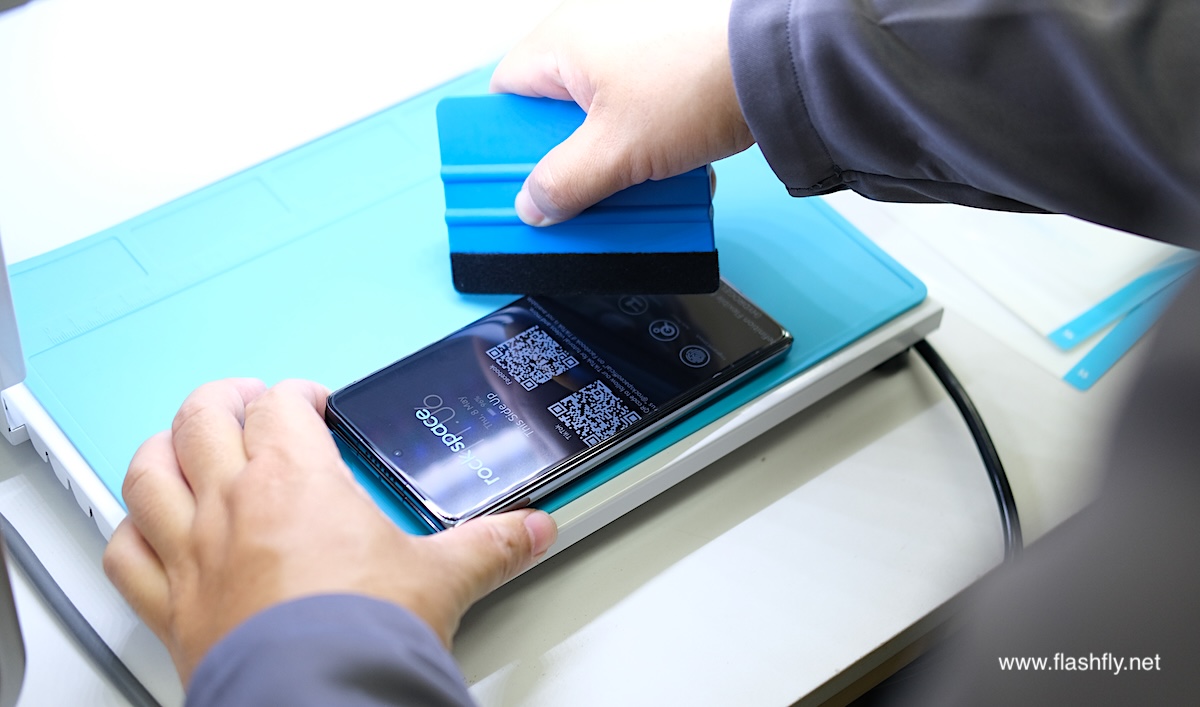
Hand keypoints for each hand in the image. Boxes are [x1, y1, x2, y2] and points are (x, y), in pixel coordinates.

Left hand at [103, 378, 556, 684]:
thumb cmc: (364, 632)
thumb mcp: (442, 578)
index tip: (311, 403)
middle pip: (201, 418)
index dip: (295, 393)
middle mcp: (233, 504)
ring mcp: (192, 553)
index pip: (280, 404)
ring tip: (180, 445)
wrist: (320, 698)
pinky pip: (127, 556)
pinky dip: (131, 534)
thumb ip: (492, 545)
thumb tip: (533, 530)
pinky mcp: (172, 606)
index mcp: (295, 479)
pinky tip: (145, 531)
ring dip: (162, 450)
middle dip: (223, 400)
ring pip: (148, 475)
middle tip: (243, 403)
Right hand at [492, 0, 751, 225]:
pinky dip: (653, 141)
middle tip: (582, 192)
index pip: (506, 95)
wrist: (781, 61)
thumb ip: (564, 183)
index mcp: (561, 40)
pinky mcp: (675, 60)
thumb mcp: (616, 151)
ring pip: (605, 115)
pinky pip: (646, 110)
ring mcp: (637, 43)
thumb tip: (534, 203)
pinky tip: (670, 167)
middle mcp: (593, 31)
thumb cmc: (700, 76)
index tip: (517, 180)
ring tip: (636, 182)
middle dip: (572, 159)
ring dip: (617, 157)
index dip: (506, 143)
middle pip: (556, 111)